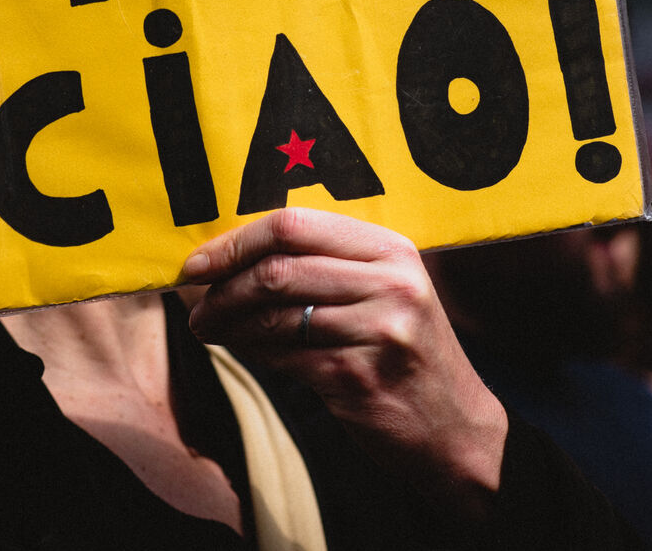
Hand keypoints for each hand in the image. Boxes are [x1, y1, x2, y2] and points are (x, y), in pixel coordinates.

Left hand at [180, 208, 507, 520]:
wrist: (456, 428)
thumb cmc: (404, 352)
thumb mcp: (382, 293)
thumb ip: (323, 266)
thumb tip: (229, 255)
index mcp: (390, 249)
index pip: (295, 223)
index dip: (236, 242)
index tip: (199, 262)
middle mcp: (391, 282)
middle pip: (278, 268)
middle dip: (223, 285)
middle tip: (195, 303)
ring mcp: (380, 330)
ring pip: (274, 315)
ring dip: (227, 323)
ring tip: (207, 330)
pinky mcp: (361, 377)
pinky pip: (284, 357)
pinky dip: (252, 353)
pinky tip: (241, 351)